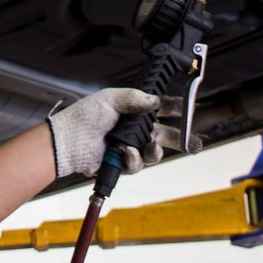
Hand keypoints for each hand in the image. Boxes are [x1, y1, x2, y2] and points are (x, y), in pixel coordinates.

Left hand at [47, 87, 181, 177]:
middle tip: (193, 142)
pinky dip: (133, 158)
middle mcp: (133, 130)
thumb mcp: (110, 99)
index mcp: (132, 111)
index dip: (174, 109)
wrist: (69, 141)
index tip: (188, 109)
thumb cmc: (84, 117)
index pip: (160, 109)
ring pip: (155, 152)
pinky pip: (137, 163)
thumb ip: (134, 98)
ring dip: (156, 150)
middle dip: (181, 139)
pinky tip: (124, 151)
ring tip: (151, 146)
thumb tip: (155, 100)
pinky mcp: (122, 163)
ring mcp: (129, 147)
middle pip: (164, 135)